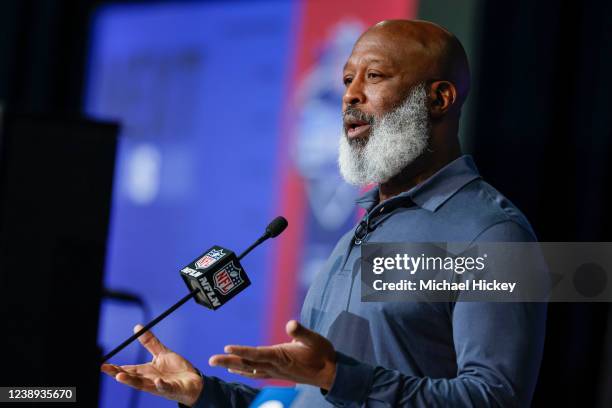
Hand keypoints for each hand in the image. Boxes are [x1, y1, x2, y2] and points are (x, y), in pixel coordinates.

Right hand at [101, 324, 203, 406]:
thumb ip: (150, 342)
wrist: (194, 381)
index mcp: (146, 372)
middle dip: (117, 373)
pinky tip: (157, 381)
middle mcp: (150, 380)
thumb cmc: (177, 370)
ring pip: (143, 385)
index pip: (127, 369)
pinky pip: (165, 388)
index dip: (115, 367)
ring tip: (119, 376)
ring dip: (131, 381)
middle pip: (131, 377)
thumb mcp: (162, 353)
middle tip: (105, 369)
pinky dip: (161, 385)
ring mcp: (159, 386)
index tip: (103, 364)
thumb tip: (137, 328)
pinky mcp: (172, 389)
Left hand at [209, 320, 336, 389]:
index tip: (227, 346)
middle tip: (210, 360)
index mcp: (281, 356)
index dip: (242, 350)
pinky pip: (256, 373)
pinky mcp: (277, 373)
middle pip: (247, 364)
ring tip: (218, 363)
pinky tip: (236, 369)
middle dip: (228, 360)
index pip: (257, 353)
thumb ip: (302, 332)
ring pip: (249, 370)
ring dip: (232, 365)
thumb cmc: (322, 354)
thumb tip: (290, 324)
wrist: (330, 374)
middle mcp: (275, 366)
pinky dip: (244, 371)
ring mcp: (275, 371)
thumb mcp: (315, 339)